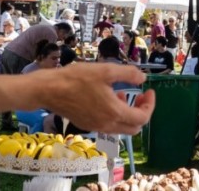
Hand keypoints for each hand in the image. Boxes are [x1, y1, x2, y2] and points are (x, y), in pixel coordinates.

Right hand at [29, 63, 154, 134]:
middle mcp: (107, 125)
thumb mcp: (106, 70)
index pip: (142, 118)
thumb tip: (143, 77)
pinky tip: (108, 98)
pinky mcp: (87, 125)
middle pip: (134, 127)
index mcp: (114, 113)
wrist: (49, 90)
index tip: (149, 91)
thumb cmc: (77, 78)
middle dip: (142, 111)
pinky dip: (115, 115)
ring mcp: (96, 127)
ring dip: (128, 113)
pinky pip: (109, 126)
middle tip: (141, 95)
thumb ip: (128, 74)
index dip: (150, 105)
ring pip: (122, 128)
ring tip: (123, 93)